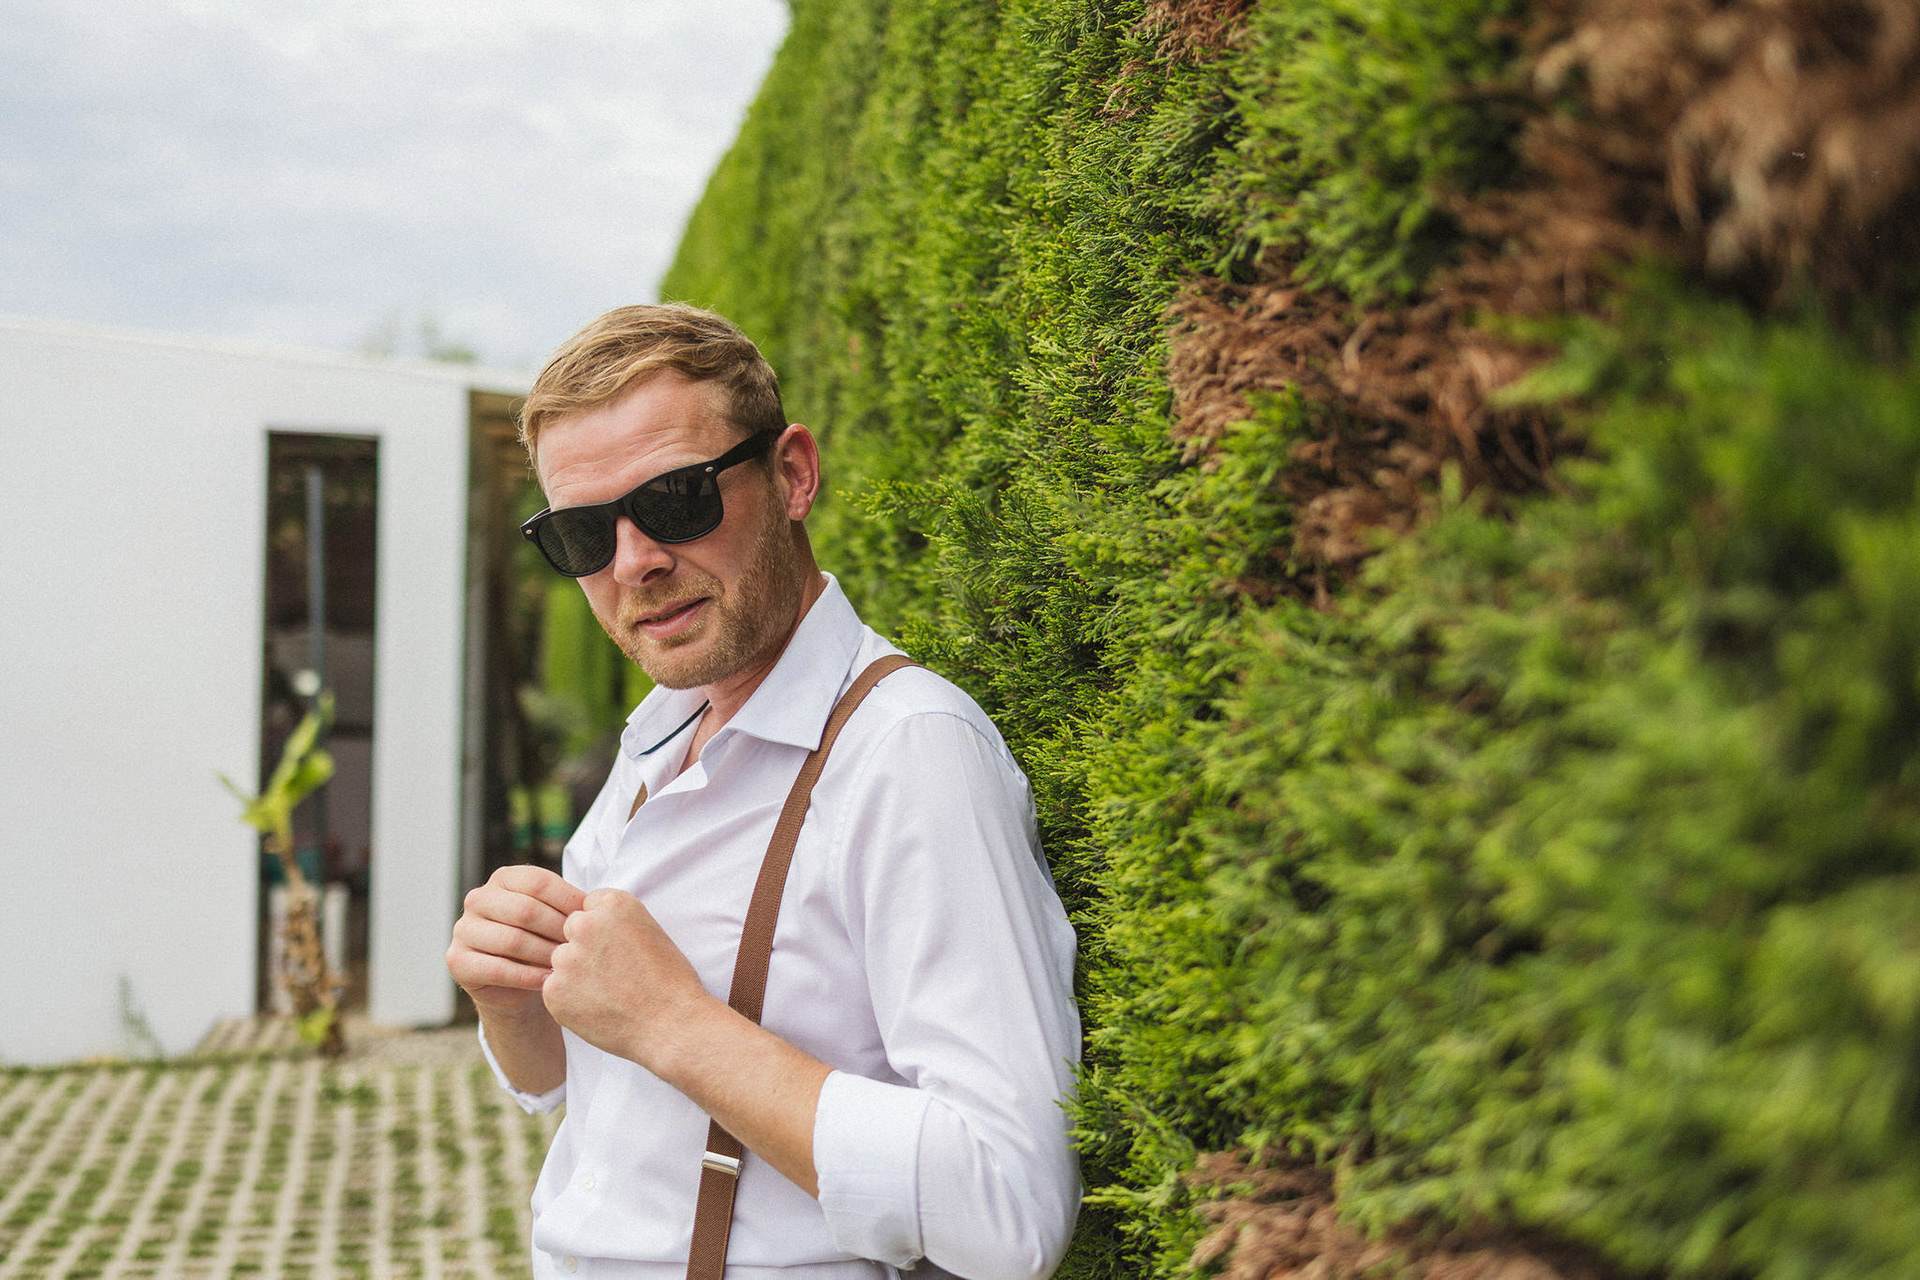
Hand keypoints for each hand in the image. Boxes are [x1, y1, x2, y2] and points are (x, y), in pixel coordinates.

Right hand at [446, 865, 586, 1011]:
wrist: (515, 981)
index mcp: (503, 878)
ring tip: (567, 964)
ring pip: (512, 940)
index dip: (568, 900)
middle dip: (558, 929)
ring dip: (545, 954)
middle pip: (525, 910)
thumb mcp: (554, 916)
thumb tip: (597, 904)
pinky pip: (497, 969)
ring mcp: (464, 929)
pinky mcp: (458, 960)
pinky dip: (528, 976)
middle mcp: (478, 899)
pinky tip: (549, 980)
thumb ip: (567, 905)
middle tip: (582, 946)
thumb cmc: (542, 940)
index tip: (592, 918)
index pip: (538, 881)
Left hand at [543, 888, 715, 1072]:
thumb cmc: (668, 980)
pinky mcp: (554, 991)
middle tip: (611, 972)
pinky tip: (597, 1008)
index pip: (589, 906)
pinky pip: (553, 989)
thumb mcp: (650, 931)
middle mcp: (586, 925)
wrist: (671, 1024)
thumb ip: (615, 922)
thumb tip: (590, 927)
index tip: (618, 946)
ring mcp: (567, 959)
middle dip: (585, 947)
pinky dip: (569, 1000)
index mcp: (614, 904)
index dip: (604, 929)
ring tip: (607, 993)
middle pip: (571, 930)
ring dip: (575, 974)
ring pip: (560, 960)